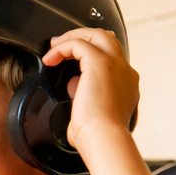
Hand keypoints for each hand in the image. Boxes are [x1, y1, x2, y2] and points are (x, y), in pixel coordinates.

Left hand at [44, 28, 139, 153]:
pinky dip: (62, 48)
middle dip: (82, 37)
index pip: (111, 58)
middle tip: (60, 45)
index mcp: (126, 84)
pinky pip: (79, 43)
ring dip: (72, 38)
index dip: (89, 56)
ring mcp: (115, 64)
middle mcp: (125, 71)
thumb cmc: (97, 137)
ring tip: (53, 48)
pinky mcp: (100, 63)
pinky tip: (50, 59)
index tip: (70, 63)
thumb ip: (85, 99)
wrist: (105, 140)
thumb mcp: (93, 115)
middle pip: (106, 39)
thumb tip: (73, 89)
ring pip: (96, 34)